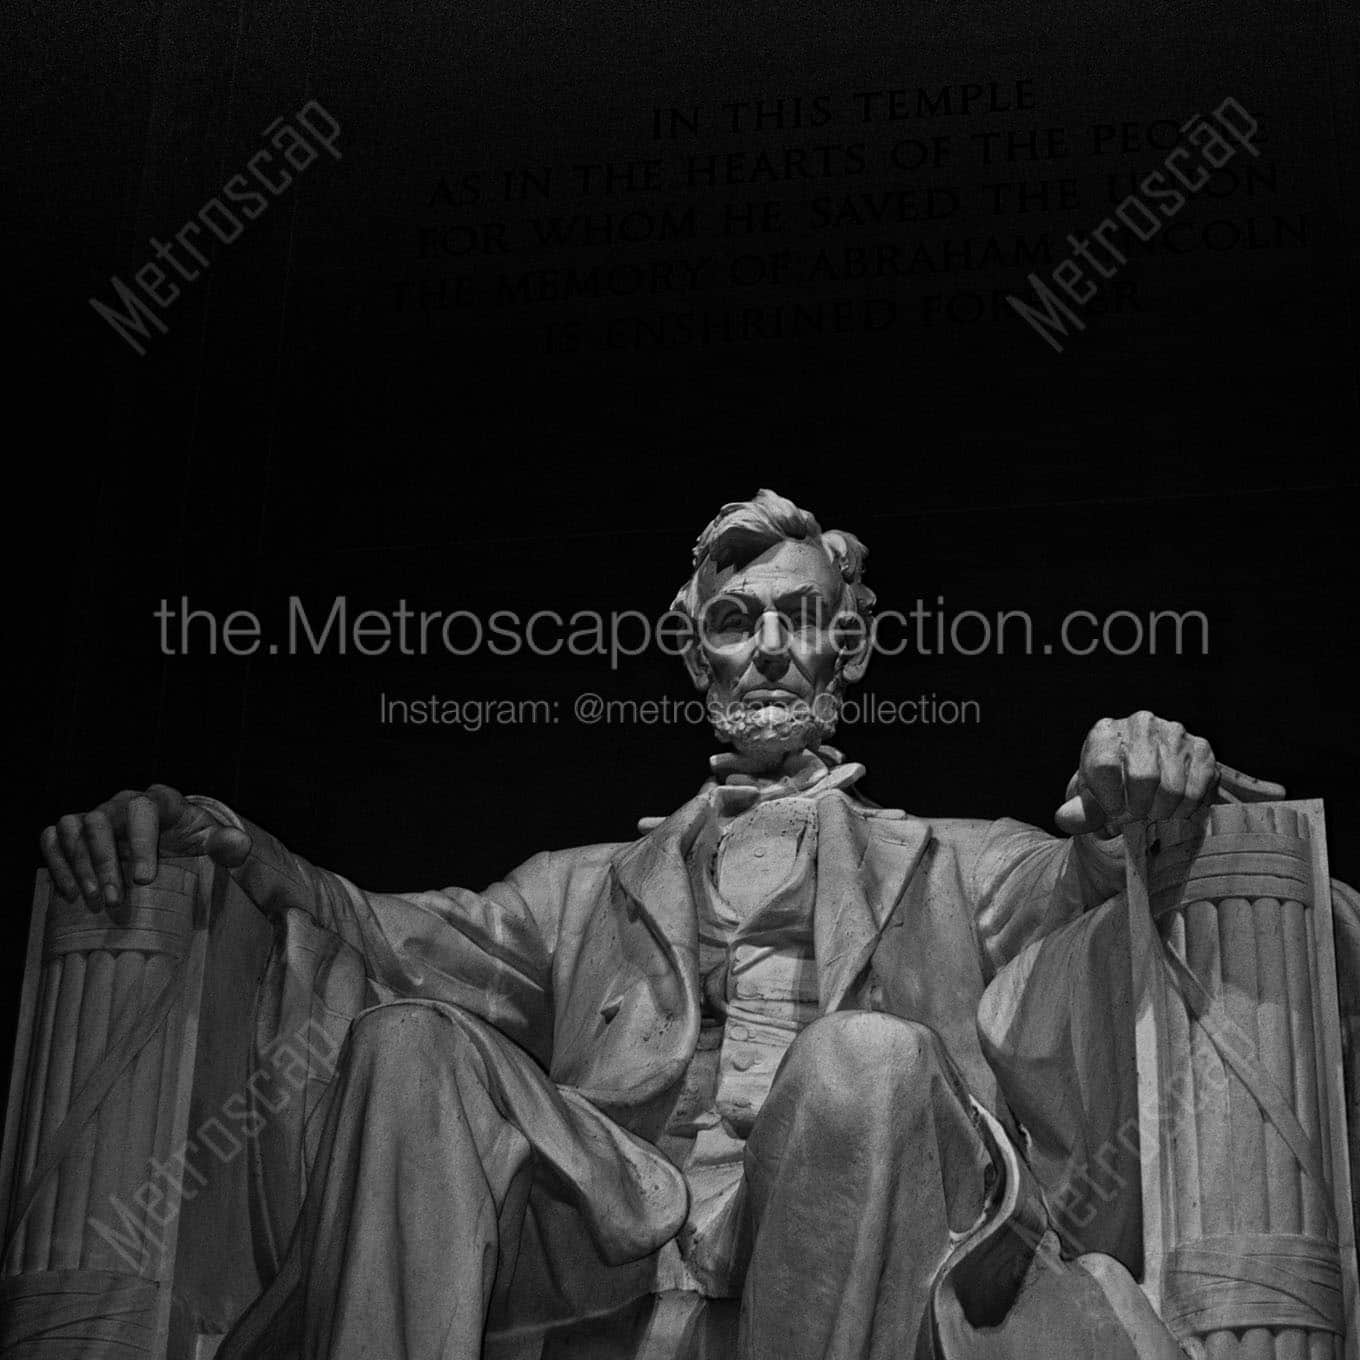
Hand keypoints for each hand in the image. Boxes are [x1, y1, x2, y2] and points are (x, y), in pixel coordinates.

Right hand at [39, 785, 251, 908]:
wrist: (173, 840)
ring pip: (74, 828)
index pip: (145, 809)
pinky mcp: (76, 831)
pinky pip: (53, 838)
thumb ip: (227, 844)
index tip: (144, 879)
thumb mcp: (214, 842)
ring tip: (92, 899)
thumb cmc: (193, 841)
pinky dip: (57, 862)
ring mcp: (97, 815)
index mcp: (160, 801)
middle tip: (113, 900)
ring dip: (79, 865)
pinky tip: (70, 892)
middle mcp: (123, 803)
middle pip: (102, 821)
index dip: (141, 841)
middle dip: (105, 862)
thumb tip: (238, 845)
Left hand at [1054, 711, 1284, 835]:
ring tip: (1156, 811)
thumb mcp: (1091, 798)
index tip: (1114, 811)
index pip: (1104, 766)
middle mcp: (1140, 724)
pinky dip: (1187, 807)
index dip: (1110, 798)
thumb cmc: (1110, 785)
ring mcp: (1173, 732)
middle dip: (1139, 807)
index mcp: (1104, 732)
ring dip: (1163, 810)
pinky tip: (1176, 807)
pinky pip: (1198, 787)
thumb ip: (1080, 812)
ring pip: (1172, 785)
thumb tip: (1064, 820)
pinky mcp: (1201, 747)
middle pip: (1143, 777)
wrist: (1141, 771)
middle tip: (1138, 815)